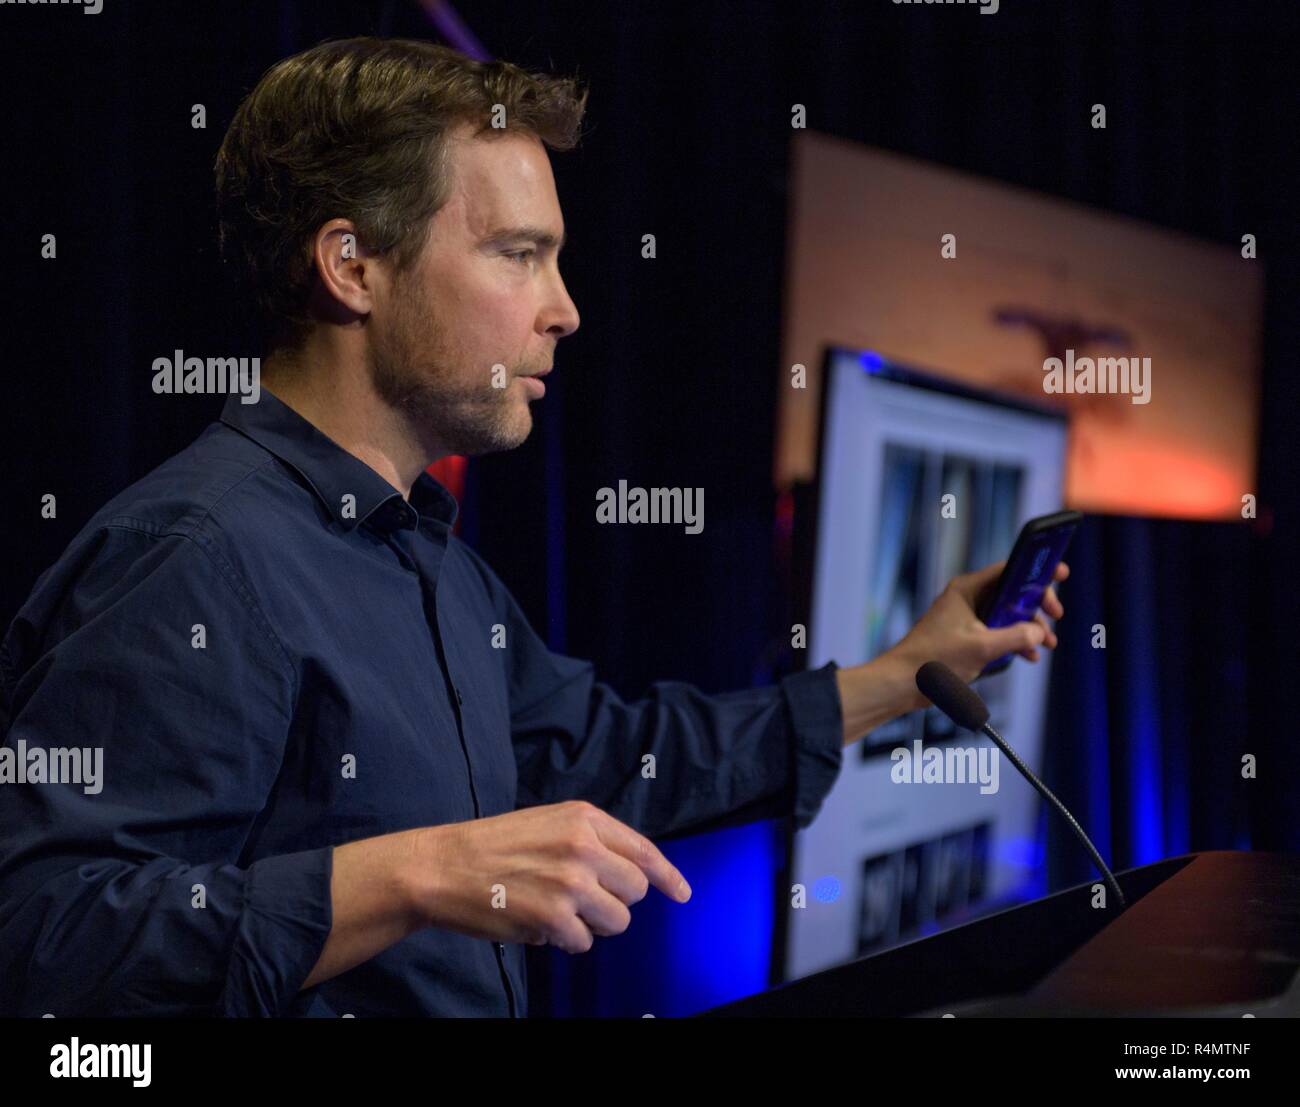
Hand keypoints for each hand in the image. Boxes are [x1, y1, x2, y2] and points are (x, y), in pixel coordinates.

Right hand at [410, 801, 691, 953]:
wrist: (444, 866)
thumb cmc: (495, 845)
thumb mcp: (549, 823)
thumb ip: (592, 840)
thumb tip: (634, 872)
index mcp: (585, 818)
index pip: (644, 850)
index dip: (667, 876)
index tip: (682, 893)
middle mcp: (584, 846)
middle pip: (635, 891)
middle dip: (615, 902)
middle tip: (582, 900)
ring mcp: (571, 882)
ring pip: (616, 921)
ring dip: (592, 924)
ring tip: (558, 911)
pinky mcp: (553, 917)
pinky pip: (583, 942)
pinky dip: (564, 940)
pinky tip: (538, 922)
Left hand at [885, 559, 1068, 686]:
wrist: (903, 682)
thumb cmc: (933, 660)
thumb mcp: (982, 648)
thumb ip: (1015, 637)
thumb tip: (1038, 632)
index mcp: (967, 589)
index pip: (1009, 569)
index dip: (1036, 571)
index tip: (1060, 574)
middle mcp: (967, 598)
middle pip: (1013, 593)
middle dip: (1036, 608)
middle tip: (1055, 619)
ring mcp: (967, 617)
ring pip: (1007, 615)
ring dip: (1028, 629)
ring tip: (1045, 645)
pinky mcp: (966, 636)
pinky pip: (997, 632)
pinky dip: (1014, 641)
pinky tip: (1028, 655)